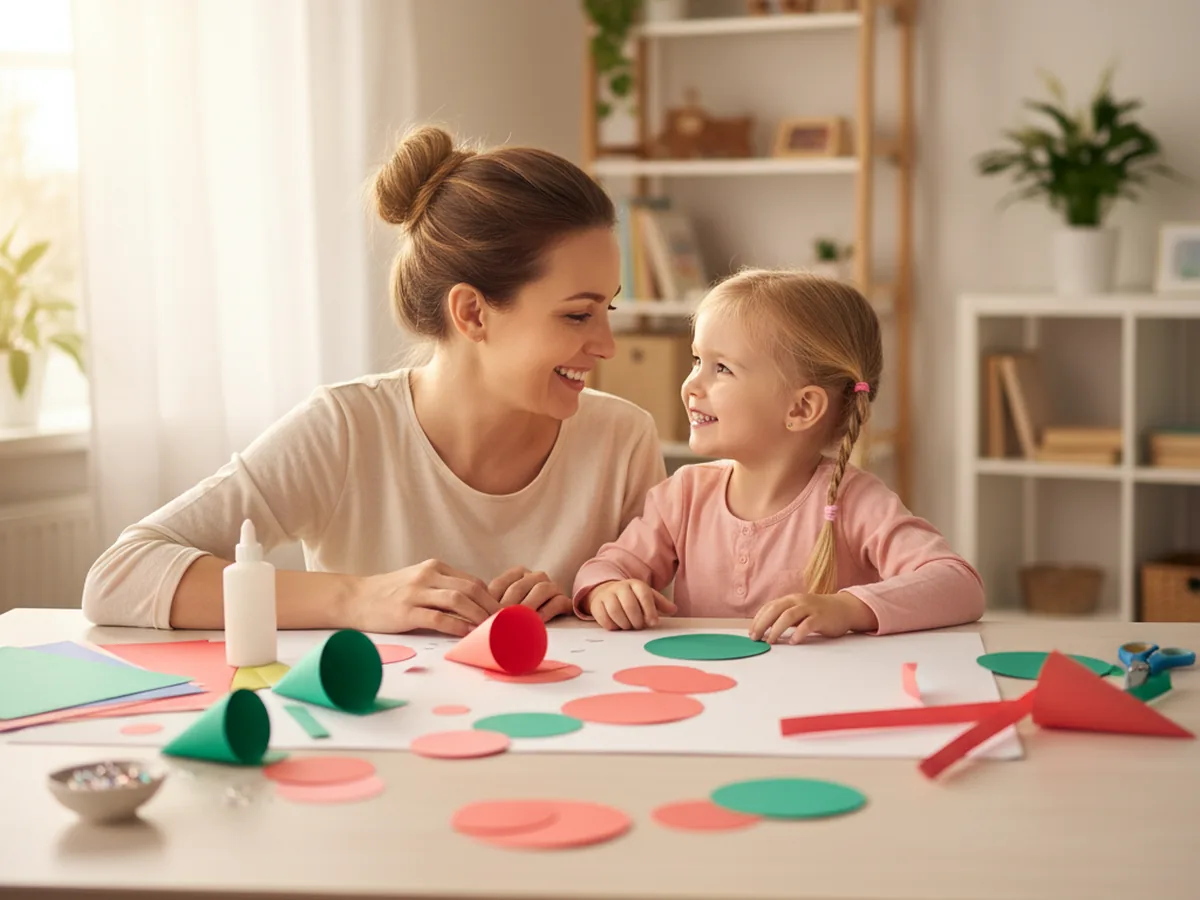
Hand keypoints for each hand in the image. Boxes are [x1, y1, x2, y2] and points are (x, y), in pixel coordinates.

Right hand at [351, 559, 500, 636]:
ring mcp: (416, 592)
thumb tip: (473, 605)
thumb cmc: (389, 593)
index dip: (491, 598)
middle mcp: (428, 576)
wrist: (354, 598)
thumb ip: (442, 588)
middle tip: (504, 624)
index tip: (502, 615)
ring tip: (491, 630)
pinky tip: (466, 634)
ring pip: (458, 600)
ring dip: (478, 616)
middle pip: (471, 589)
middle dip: (491, 607)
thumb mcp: (419, 582)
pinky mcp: (406, 611)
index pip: (472, 581)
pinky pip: (438, 618)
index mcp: (434, 567)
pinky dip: (456, 626)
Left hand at [487, 566, 571, 622]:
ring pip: (541, 589)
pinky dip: (547, 611)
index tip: (484, 618)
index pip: (500, 584)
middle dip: (508, 606)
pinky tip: (538, 621)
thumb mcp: (501, 607)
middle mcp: (535, 577)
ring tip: (519, 622)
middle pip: (519, 587)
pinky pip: (558, 601)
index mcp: (517, 574)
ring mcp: (552, 587)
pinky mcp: (565, 600)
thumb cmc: (517, 617)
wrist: (548, 621)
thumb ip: (491, 607)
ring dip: (528, 606)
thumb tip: (476, 619)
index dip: (491, 601)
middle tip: (500, 623)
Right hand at [585, 579, 676, 630]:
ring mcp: (607, 595)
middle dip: (637, 620)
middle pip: (630, 606)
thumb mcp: (647, 596)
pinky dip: (612, 625)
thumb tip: (673, 609)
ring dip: (625, 624)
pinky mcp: (597, 605)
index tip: (653, 622)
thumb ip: (661, 603)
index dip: (650, 611)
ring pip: (616, 612)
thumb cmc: (631, 597)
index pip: (645, 596)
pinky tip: (618, 625)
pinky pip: (604, 619)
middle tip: (639, 625)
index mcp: (636, 584)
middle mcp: (621, 587)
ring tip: (629, 626)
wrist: (607, 591)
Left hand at [749, 592, 877, 643]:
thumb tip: (765, 629)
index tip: (752, 633)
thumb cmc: (818, 612)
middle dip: (762, 624)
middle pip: (775, 610)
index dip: (758, 620)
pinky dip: (798, 633)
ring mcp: (810, 608)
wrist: (844, 608)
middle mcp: (798, 601)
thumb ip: (785, 617)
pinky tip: (793, 641)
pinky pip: (807, 624)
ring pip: (788, 616)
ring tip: (770, 641)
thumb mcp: (799, 611)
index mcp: (791, 599)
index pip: (769, 607)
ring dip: (777, 629)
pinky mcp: (821, 618)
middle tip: (756, 638)